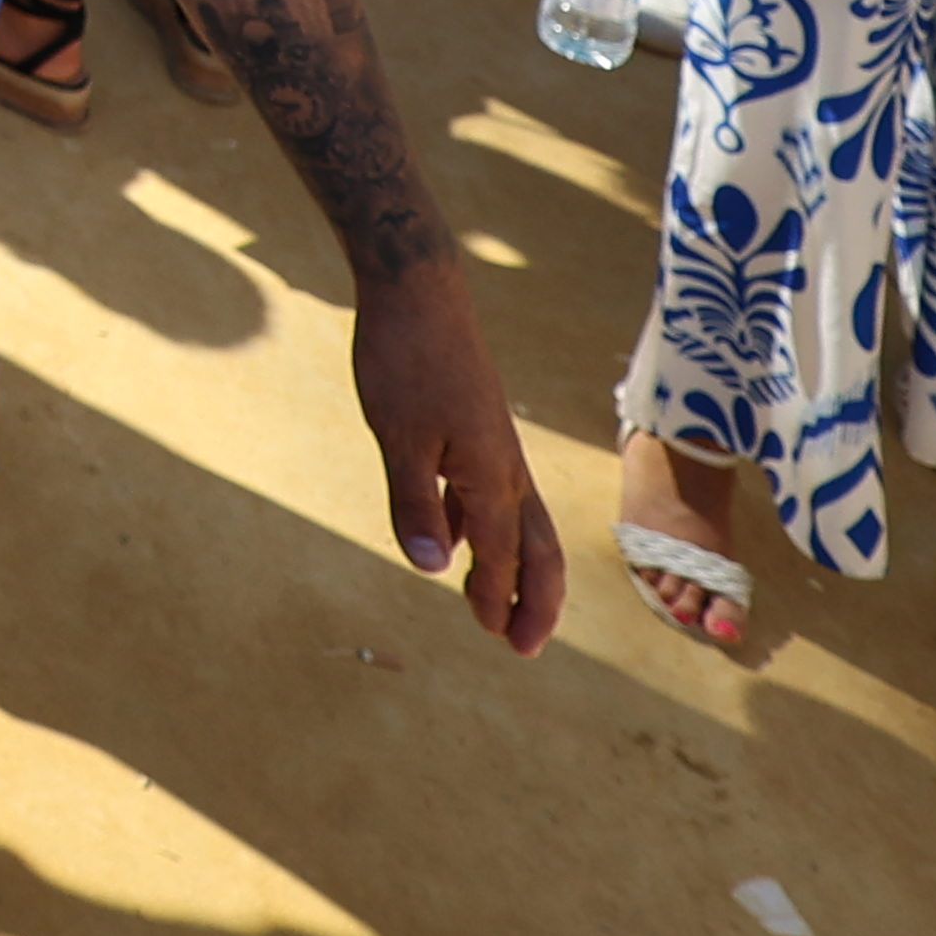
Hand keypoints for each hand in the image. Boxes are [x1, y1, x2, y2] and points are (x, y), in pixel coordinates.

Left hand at [351, 262, 563, 656]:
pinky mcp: (477, 428)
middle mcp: (506, 466)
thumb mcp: (399, 437)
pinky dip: (480, 527)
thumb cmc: (405, 361)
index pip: (501, 554)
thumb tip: (428, 566)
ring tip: (496, 604)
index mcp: (492, 474)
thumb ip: (414, 502)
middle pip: (537, 547)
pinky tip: (450, 537)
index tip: (496, 636)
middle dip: (535, 599)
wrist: (419, 291)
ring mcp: (494, 446)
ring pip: (519, 522)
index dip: (498, 598)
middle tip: (523, 645)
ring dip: (513, 567)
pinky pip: (490, 493)